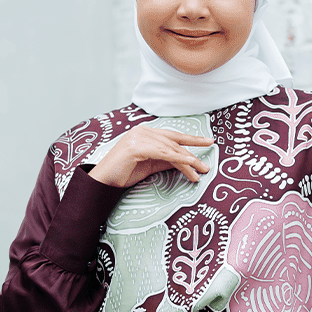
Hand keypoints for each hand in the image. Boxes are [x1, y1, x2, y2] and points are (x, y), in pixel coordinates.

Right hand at [90, 125, 213, 187]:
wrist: (103, 181)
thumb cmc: (125, 173)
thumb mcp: (150, 165)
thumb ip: (166, 160)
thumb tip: (185, 162)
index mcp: (145, 132)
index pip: (172, 136)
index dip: (192, 139)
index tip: (209, 142)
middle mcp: (142, 131)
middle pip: (173, 143)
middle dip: (192, 155)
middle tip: (206, 167)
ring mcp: (138, 137)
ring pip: (170, 149)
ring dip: (188, 161)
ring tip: (200, 171)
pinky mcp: (135, 147)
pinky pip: (162, 153)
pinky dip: (178, 159)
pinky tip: (189, 165)